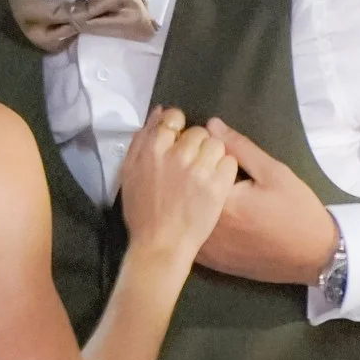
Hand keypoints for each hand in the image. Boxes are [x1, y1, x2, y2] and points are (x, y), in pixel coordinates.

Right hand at [122, 106, 237, 272]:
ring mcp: (199, 170)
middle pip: (197, 132)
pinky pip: (230, 162)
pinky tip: (216, 184)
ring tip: (206, 175)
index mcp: (152, 149)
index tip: (180, 142)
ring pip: (216, 145)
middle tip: (192, 166)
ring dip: (213, 156)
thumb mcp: (129, 173)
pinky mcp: (218, 186)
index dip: (179, 128)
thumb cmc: (141, 213)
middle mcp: (177, 155)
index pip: (173, 118)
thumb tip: (159, 113)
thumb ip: (141, 141)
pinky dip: (226, 170)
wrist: (160, 246)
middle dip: (197, 145)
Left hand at [196, 119, 338, 284]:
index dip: (195, 155)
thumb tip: (211, 125)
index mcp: (221, 201)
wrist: (312, 257)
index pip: (193, 167)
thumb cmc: (297, 210)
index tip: (202, 148)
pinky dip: (190, 224)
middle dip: (187, 179)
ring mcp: (207, 248)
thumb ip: (240, 147)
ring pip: (184, 217)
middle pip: (184, 194)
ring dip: (185, 202)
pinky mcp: (211, 261)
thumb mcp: (274, 172)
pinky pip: (190, 238)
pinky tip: (200, 216)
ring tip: (199, 194)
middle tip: (203, 171)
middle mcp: (207, 226)